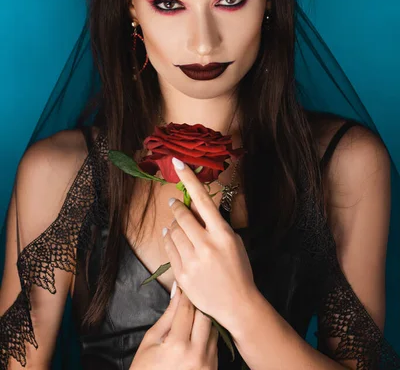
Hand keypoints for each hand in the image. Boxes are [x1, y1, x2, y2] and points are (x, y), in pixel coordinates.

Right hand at [130, 284, 218, 369]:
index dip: (185, 294)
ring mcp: (208, 364)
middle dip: (198, 304)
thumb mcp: (151, 341)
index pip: (187, 309)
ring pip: (214, 328)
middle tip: (191, 296)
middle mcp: (197, 355)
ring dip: (205, 318)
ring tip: (194, 314)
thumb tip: (177, 291)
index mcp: (177, 345)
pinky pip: (215, 343)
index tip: (184, 284)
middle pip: (205, 316)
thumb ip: (167, 316)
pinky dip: (208, 334)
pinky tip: (198, 332)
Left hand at [162, 158, 257, 332]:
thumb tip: (195, 208)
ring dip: (172, 225)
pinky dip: (168, 241)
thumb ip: (215, 224)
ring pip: (172, 232)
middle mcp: (206, 245)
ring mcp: (192, 261)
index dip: (189, 178)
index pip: (202, 199)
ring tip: (177, 226)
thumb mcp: (233, 241)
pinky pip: (168, 250)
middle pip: (182, 215)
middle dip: (176, 207)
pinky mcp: (182, 275)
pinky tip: (170, 238)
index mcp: (222, 233)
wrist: (237, 304)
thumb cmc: (238, 269)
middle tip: (174, 203)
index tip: (178, 162)